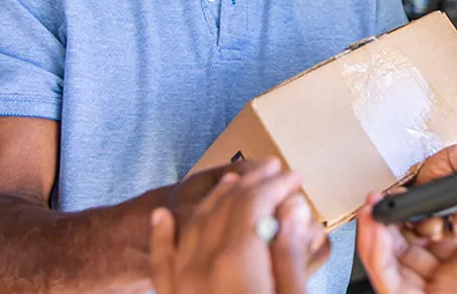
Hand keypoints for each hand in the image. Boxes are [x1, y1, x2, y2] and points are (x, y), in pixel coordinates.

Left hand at [149, 158, 330, 293]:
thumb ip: (293, 255)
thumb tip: (294, 210)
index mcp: (237, 263)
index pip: (254, 203)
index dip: (277, 184)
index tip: (295, 178)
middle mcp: (203, 267)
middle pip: (226, 208)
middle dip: (253, 185)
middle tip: (276, 174)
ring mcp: (182, 282)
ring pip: (197, 225)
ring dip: (218, 199)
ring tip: (237, 184)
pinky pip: (162, 259)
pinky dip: (162, 234)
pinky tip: (161, 218)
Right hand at [357, 147, 456, 293]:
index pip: (446, 227)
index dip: (428, 206)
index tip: (418, 185)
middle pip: (414, 245)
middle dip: (396, 219)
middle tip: (386, 196)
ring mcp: (446, 292)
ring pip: (397, 264)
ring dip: (379, 234)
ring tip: (374, 207)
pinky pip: (392, 284)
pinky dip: (376, 257)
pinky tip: (374, 230)